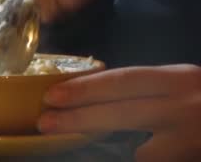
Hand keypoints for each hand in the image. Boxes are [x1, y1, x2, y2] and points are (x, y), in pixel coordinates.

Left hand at [38, 64, 200, 161]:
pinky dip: (129, 160)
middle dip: (81, 118)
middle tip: (46, 122)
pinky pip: (151, 161)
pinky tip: (106, 157)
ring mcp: (190, 138)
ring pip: (138, 150)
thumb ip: (147, 89)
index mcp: (177, 79)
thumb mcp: (180, 85)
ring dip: (101, 149)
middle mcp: (183, 105)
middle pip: (123, 112)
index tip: (53, 94)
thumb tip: (93, 94)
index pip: (124, 80)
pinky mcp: (190, 158)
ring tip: (66, 147)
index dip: (85, 88)